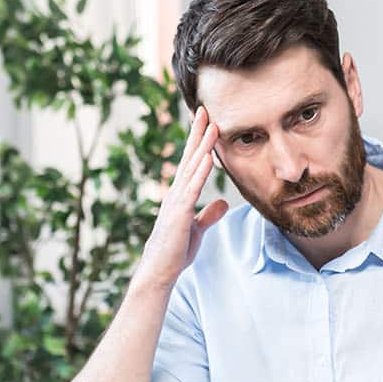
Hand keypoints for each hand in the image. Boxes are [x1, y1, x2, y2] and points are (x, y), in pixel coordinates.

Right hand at [135, 106, 228, 291]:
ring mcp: (176, 202)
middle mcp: (176, 193)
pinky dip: (201, 172)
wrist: (159, 271)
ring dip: (202, 146)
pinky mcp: (180, 214)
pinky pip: (193, 189)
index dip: (199, 142)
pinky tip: (209, 157)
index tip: (206, 122)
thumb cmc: (175, 251)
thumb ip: (209, 214)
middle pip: (189, 158)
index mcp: (180, 195)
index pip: (191, 163)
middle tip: (204, 110)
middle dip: (198, 134)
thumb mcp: (197, 229)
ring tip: (211, 125)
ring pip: (192, 168)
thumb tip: (223, 202)